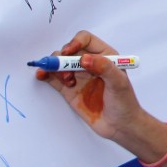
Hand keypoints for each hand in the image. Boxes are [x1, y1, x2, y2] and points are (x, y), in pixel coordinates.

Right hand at [34, 30, 154, 148]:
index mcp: (105, 56)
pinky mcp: (69, 89)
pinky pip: (53, 78)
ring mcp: (78, 76)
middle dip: (62, 58)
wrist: (120, 126)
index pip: (86, 40)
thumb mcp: (119, 83)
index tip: (68, 52)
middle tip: (63, 71)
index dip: (75, 43)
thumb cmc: (125, 103)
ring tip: (66, 81)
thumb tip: (85, 58)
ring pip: (59, 63)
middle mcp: (90, 64)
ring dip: (55, 68)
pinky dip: (45, 75)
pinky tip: (41, 75)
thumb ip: (104, 68)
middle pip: (69, 51)